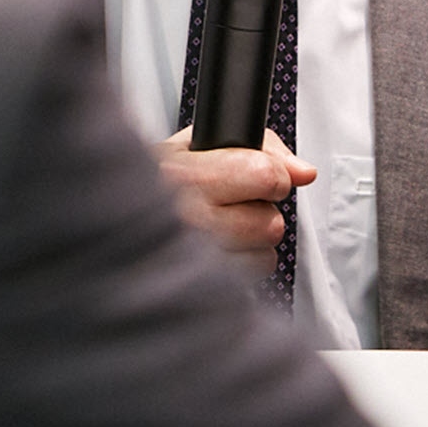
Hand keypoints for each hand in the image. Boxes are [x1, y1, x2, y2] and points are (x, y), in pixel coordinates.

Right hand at [154, 127, 315, 276]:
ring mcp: (193, 257)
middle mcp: (184, 218)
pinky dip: (248, 259)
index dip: (272, 174)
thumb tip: (303, 172)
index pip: (264, 176)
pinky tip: (226, 244)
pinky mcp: (204, 285)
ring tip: (229, 222)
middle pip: (270, 221)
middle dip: (263, 209)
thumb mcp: (199, 142)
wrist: (124, 216)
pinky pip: (256, 271)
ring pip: (267, 250)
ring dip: (257, 236)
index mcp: (180, 174)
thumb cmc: (161, 178)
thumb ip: (262, 147)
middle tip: (240, 201)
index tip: (259, 174)